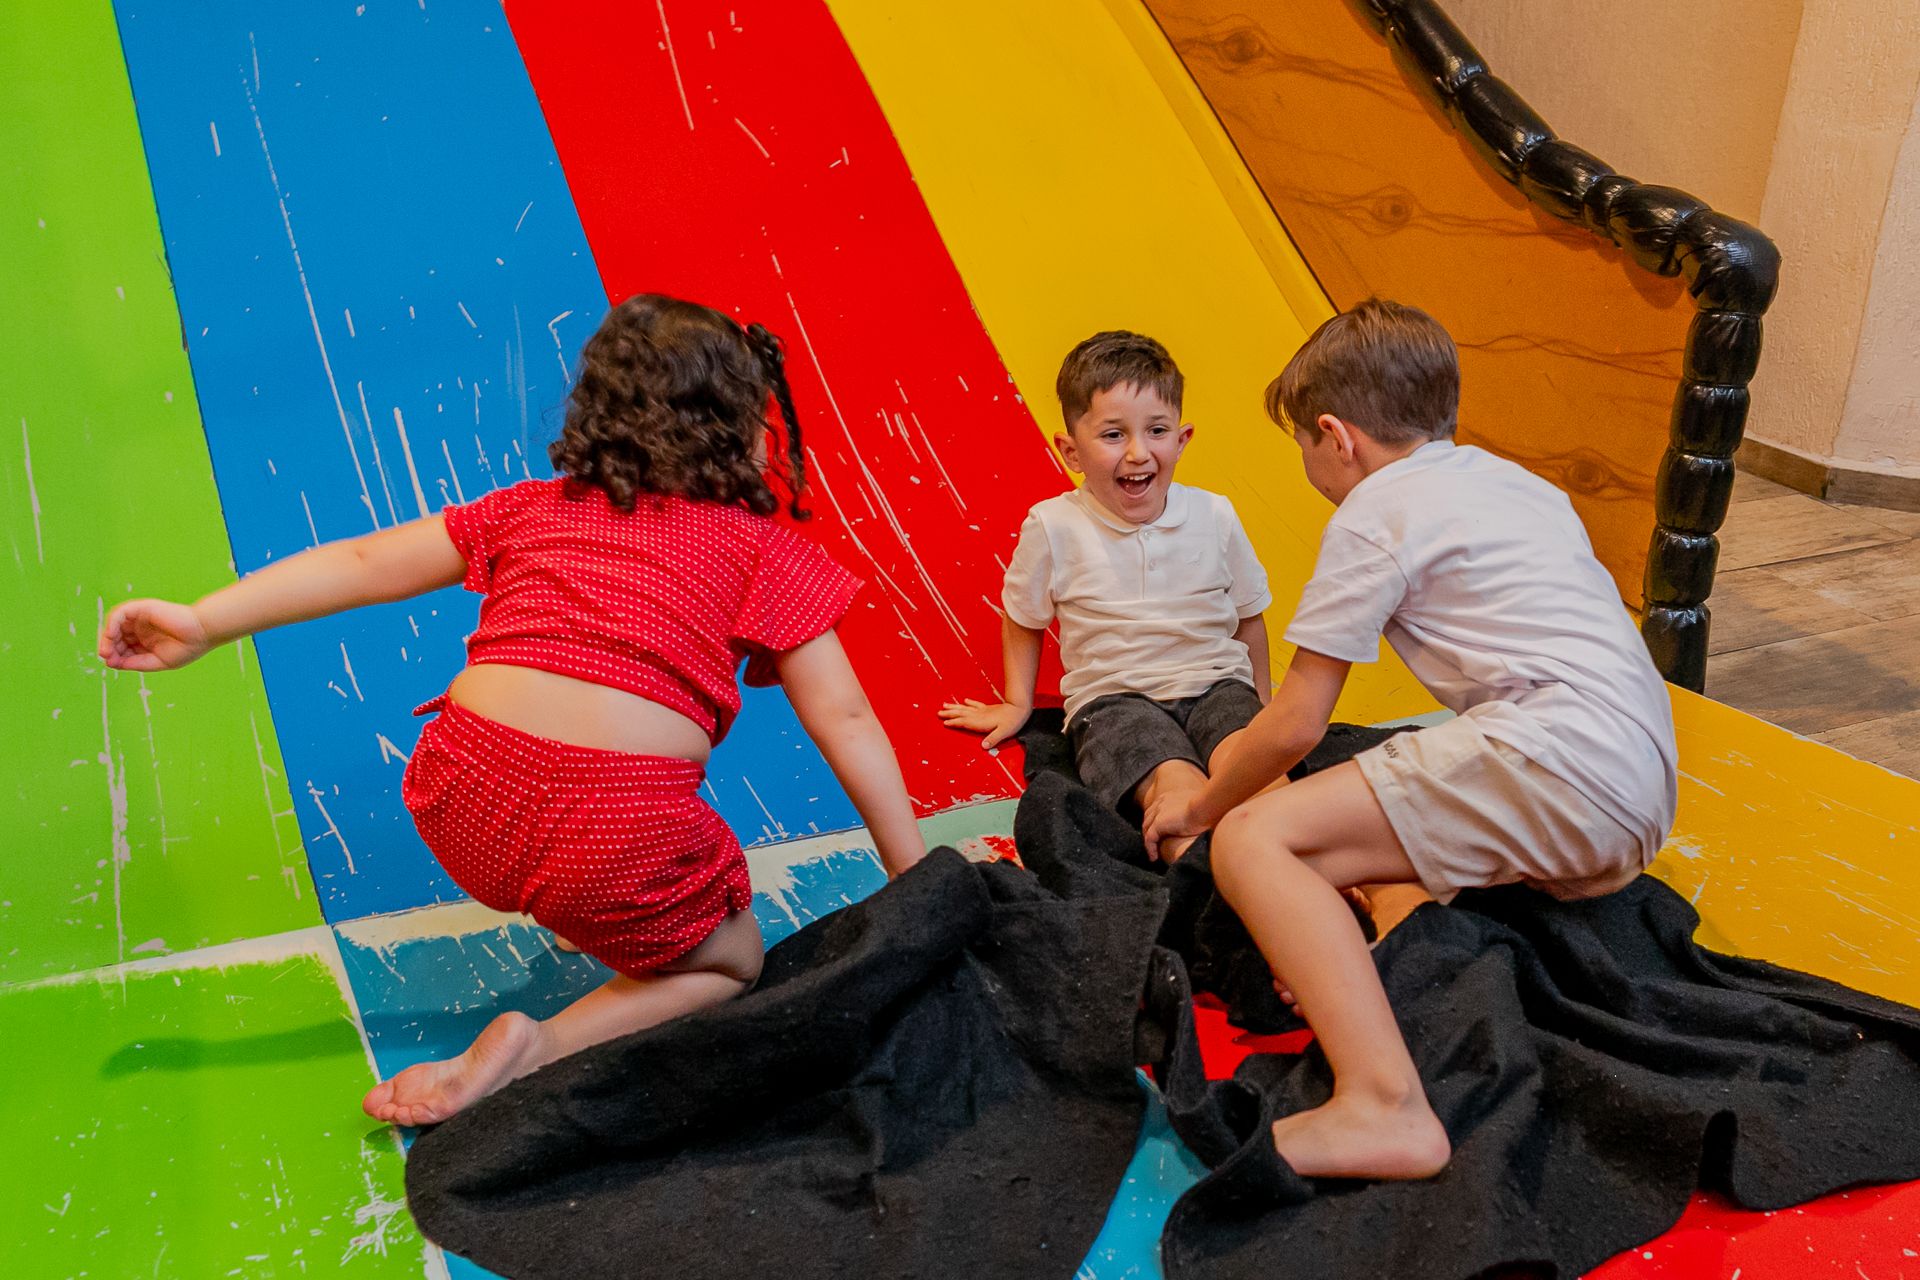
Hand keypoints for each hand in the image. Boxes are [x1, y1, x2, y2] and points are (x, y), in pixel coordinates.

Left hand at [98, 598, 212, 670]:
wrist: (202, 634)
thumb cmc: (186, 648)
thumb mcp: (157, 662)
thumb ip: (136, 663)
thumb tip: (112, 663)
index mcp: (146, 642)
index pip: (122, 648)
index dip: (115, 656)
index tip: (112, 664)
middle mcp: (141, 628)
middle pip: (115, 637)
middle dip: (108, 647)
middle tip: (106, 657)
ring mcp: (141, 618)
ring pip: (114, 625)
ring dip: (106, 637)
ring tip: (106, 649)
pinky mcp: (142, 608)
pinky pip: (120, 613)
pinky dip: (111, 624)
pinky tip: (111, 636)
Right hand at [937, 699, 1029, 749]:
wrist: (1019, 708)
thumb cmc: (1012, 721)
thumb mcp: (1003, 733)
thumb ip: (993, 739)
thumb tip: (983, 746)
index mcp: (981, 722)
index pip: (964, 722)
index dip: (954, 723)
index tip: (944, 723)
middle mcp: (980, 715)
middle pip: (961, 714)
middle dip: (949, 714)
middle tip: (939, 713)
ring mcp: (983, 710)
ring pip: (965, 708)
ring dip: (955, 707)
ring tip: (945, 705)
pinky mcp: (988, 708)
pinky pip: (975, 704)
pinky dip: (969, 703)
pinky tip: (965, 700)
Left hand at [1142, 790, 1210, 861]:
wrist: (1206, 807)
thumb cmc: (1208, 806)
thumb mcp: (1199, 805)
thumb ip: (1195, 809)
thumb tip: (1204, 816)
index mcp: (1170, 796)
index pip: (1156, 808)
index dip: (1155, 820)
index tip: (1160, 831)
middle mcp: (1161, 802)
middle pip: (1148, 817)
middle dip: (1148, 830)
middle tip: (1153, 844)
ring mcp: (1158, 812)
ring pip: (1147, 828)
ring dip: (1148, 841)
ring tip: (1153, 853)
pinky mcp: (1158, 823)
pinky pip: (1149, 839)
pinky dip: (1150, 849)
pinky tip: (1154, 857)